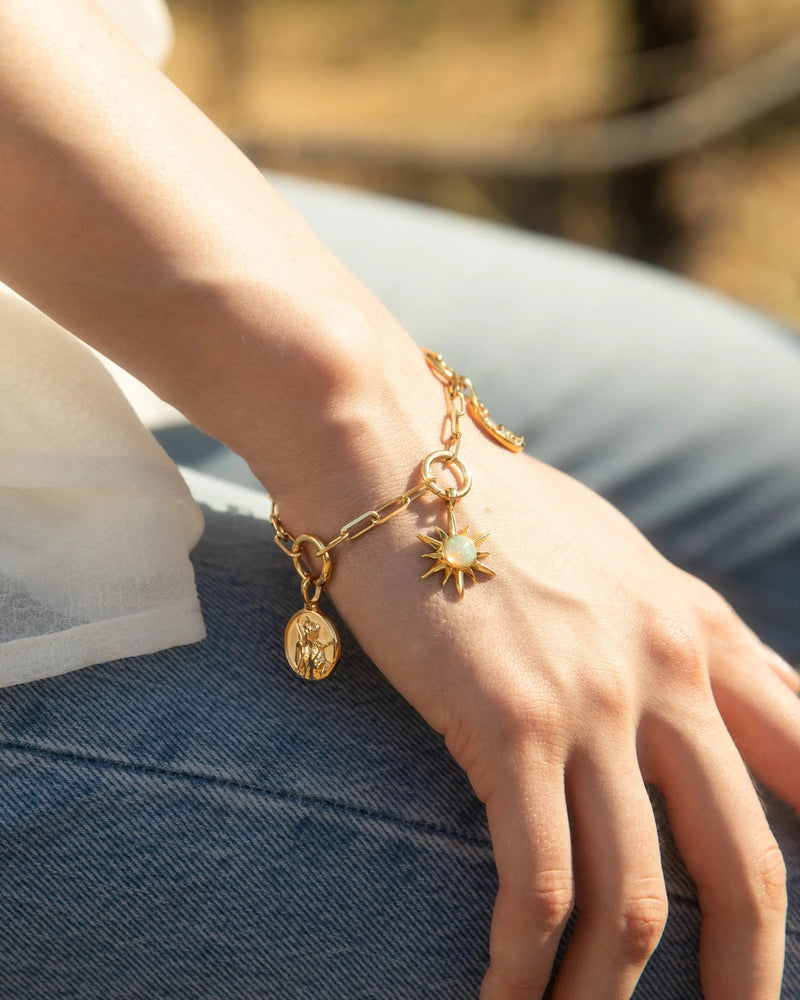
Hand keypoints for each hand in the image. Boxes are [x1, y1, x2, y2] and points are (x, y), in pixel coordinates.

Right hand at [307, 418, 798, 999]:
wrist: (387, 452)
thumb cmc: (482, 501)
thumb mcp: (606, 551)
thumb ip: (665, 620)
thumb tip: (700, 679)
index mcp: (695, 627)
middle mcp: (664, 669)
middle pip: (746, 864)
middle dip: (746, 976)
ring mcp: (593, 699)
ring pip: (635, 901)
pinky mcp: (510, 722)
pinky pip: (538, 884)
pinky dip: (525, 968)